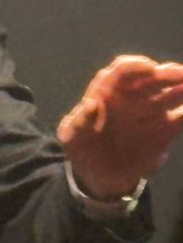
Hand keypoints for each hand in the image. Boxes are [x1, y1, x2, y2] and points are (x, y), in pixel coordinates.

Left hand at [57, 55, 182, 199]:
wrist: (100, 176)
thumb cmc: (82, 148)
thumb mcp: (71, 136)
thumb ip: (78, 121)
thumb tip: (91, 104)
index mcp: (108, 90)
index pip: (123, 70)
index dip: (137, 66)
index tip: (150, 69)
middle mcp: (132, 95)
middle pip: (153, 77)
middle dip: (168, 73)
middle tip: (180, 75)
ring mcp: (150, 110)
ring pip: (172, 92)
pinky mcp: (165, 129)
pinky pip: (181, 116)